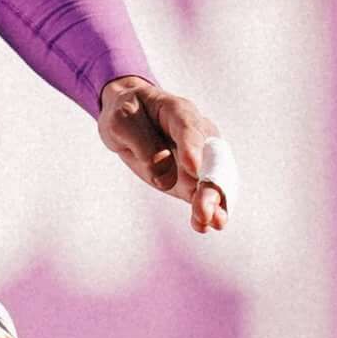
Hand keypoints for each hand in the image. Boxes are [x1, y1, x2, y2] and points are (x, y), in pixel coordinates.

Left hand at [98, 76, 227, 232]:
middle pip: (211, 158)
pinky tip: (203, 226)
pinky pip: (202, 195)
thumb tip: (164, 176)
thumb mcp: (122, 122)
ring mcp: (199, 158)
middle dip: (210, 184)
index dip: (192, 148)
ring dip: (214, 203)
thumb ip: (143, 144)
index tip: (193, 168)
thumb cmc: (127, 114)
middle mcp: (198, 135)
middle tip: (205, 208)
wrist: (131, 118)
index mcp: (179, 112)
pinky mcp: (191, 179)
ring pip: (213, 180)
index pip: (188, 128)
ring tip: (212, 222)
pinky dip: (206, 211)